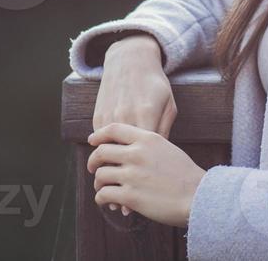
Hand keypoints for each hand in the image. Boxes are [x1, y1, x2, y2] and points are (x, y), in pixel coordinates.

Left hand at [87, 122, 206, 226]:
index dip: (99, 134)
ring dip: (98, 182)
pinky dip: (102, 198)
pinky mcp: (130, 196)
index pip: (114, 129)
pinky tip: (108, 201)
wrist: (196, 195)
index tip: (92, 140)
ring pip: (100, 174)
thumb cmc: (184, 173)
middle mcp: (137, 154)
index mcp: (148, 138)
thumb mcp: (167, 148)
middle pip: (101, 151)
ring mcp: (132, 175)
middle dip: (93, 161)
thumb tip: (128, 147)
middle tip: (93, 168)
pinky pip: (103, 194)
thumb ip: (147, 144)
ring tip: (103, 187)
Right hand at [93, 34, 176, 214]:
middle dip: (121, 184)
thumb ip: (164, 129)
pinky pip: (98, 142)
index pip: (143, 153)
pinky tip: (106, 174)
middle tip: (123, 207)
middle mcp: (125, 116)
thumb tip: (161, 156)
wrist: (130, 59)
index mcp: (146, 114)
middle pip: (121, 158)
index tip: (142, 199)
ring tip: (112, 196)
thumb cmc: (155, 84)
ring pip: (105, 154)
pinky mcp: (98, 115)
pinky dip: (101, 159)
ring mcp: (109, 116)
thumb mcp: (168, 103)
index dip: (141, 179)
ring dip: (107, 176)